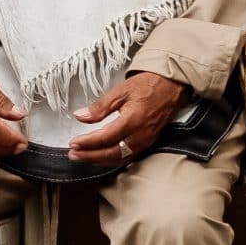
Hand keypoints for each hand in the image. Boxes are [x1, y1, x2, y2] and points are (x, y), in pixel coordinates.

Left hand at [69, 70, 183, 161]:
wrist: (171, 85)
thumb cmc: (148, 84)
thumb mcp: (121, 91)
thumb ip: (100, 106)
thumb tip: (80, 116)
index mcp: (132, 120)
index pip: (105, 138)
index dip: (87, 143)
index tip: (73, 143)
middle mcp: (140, 135)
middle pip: (111, 153)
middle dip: (90, 156)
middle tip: (74, 154)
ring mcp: (145, 141)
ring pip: (119, 158)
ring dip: (99, 159)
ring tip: (83, 156)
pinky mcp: (148, 142)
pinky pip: (128, 156)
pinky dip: (112, 159)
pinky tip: (102, 156)